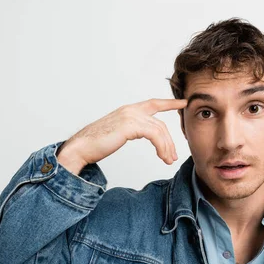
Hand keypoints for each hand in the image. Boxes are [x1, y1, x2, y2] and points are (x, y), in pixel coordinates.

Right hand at [57, 98, 187, 174]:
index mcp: (128, 110)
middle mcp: (130, 110)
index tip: (183, 103)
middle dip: (170, 140)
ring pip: (159, 131)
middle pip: (160, 124)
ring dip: (167, 147)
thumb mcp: (118, 133)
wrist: (81, 148)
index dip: (169, 103)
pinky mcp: (130, 125)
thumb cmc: (95, 144)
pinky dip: (161, 147)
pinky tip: (161, 156)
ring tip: (168, 160)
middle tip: (173, 156)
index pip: (153, 104)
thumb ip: (130, 130)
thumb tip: (140, 134)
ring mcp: (130, 116)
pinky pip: (155, 135)